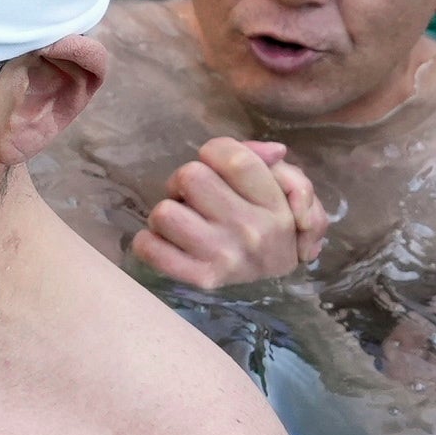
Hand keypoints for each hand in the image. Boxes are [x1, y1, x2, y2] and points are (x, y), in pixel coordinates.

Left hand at [132, 138, 332, 292]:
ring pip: (165, 211)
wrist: (279, 283)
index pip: (233, 158)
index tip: (216, 165)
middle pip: (190, 176)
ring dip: (168, 211)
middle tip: (196, 195)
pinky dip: (149, 241)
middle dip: (187, 179)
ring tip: (183, 219)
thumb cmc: (276, 226)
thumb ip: (272, 162)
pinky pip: (150, 249)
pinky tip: (165, 240)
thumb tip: (273, 151)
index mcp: (272, 204)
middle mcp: (249, 230)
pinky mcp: (200, 279)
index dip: (214, 151)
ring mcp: (223, 256)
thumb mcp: (287, 188)